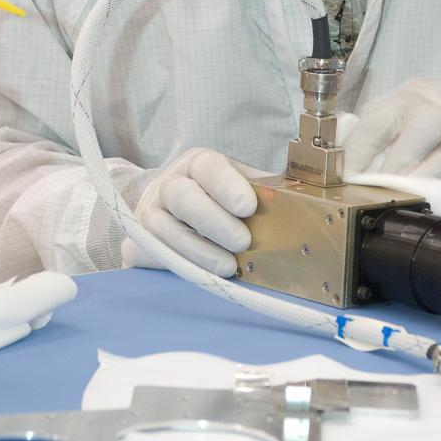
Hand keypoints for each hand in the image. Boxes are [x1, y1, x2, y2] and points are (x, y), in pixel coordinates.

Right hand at [121, 148, 257, 276]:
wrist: (170, 211)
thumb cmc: (216, 201)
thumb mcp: (240, 187)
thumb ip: (266, 191)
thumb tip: (305, 200)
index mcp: (197, 164)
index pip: (208, 166)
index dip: (227, 185)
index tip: (249, 207)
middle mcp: (168, 184)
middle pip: (182, 196)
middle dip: (213, 221)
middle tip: (243, 242)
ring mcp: (147, 214)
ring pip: (163, 229)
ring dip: (198, 251)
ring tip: (228, 268)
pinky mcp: (135, 244)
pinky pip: (148, 255)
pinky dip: (175, 266)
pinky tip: (200, 277)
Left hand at [342, 80, 440, 220]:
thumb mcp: (419, 152)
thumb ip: (389, 152)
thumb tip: (347, 172)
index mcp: (411, 98)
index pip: (371, 114)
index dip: (350, 145)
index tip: (337, 175)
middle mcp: (432, 99)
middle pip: (390, 112)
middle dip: (365, 146)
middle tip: (355, 180)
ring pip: (424, 125)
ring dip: (400, 159)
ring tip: (386, 187)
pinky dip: (434, 173)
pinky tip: (423, 192)